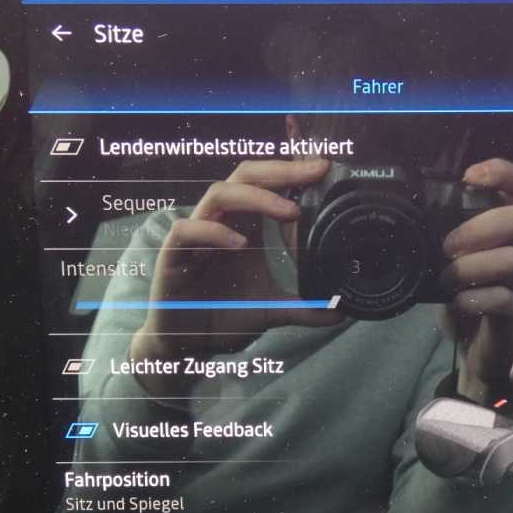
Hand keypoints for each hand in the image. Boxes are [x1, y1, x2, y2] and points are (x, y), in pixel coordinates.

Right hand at [129, 158, 341, 394]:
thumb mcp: (269, 311)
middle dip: (281, 171)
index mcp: (241, 226)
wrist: (183, 346)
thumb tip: (341, 312)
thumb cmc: (219, 317)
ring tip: (289, 212)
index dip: (291, 170)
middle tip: (315, 172)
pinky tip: (240, 244)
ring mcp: (194, 236)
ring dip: (257, 197)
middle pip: (244, 175)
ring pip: (219, 194)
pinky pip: (187, 230)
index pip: (264, 183)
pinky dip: (214, 232)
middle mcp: (218, 223)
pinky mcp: (171, 256)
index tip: (324, 167)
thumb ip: (303, 307)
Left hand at [439, 158, 512, 403]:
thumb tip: (414, 218)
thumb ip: (448, 238)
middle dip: (481, 226)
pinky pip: (504, 299)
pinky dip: (476, 299)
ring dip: (472, 266)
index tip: (470, 177)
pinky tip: (459, 302)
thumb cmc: (469, 299)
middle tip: (448, 246)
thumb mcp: (455, 263)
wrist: (479, 352)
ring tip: (447, 280)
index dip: (501, 172)